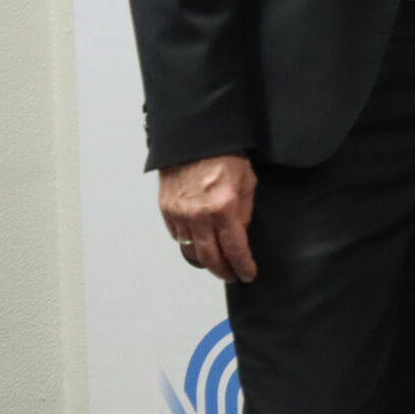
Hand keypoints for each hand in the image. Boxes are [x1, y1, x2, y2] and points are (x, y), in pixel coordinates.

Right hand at [159, 153, 258, 283]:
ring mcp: (180, 214)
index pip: (235, 249)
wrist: (195, 138)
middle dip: (223, 271)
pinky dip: (189, 243)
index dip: (242, 266)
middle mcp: (200, 216)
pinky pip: (178, 237)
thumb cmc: (226, 156)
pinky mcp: (166, 210)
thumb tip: (241, 234)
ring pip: (191, 251)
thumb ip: (244, 212)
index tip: (247, 275)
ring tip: (216, 264)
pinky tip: (199, 243)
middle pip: (210, 258)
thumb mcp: (248, 182)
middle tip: (231, 275)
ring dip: (204, 262)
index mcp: (224, 208)